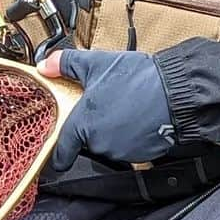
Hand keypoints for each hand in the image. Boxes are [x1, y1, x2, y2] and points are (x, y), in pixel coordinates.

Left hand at [39, 49, 175, 170]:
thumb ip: (65, 64)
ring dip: (114, 131)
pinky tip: (138, 118)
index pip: (62, 152)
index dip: (59, 153)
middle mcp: (99, 143)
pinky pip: (130, 148)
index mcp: (83, 124)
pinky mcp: (141, 155)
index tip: (60, 153)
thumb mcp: (95, 64)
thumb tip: (45, 65)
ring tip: (126, 108)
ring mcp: (121, 151)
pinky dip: (132, 137)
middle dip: (94, 127)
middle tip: (106, 106)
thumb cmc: (137, 79)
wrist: (174, 91)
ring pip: (110, 144)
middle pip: (88, 142)